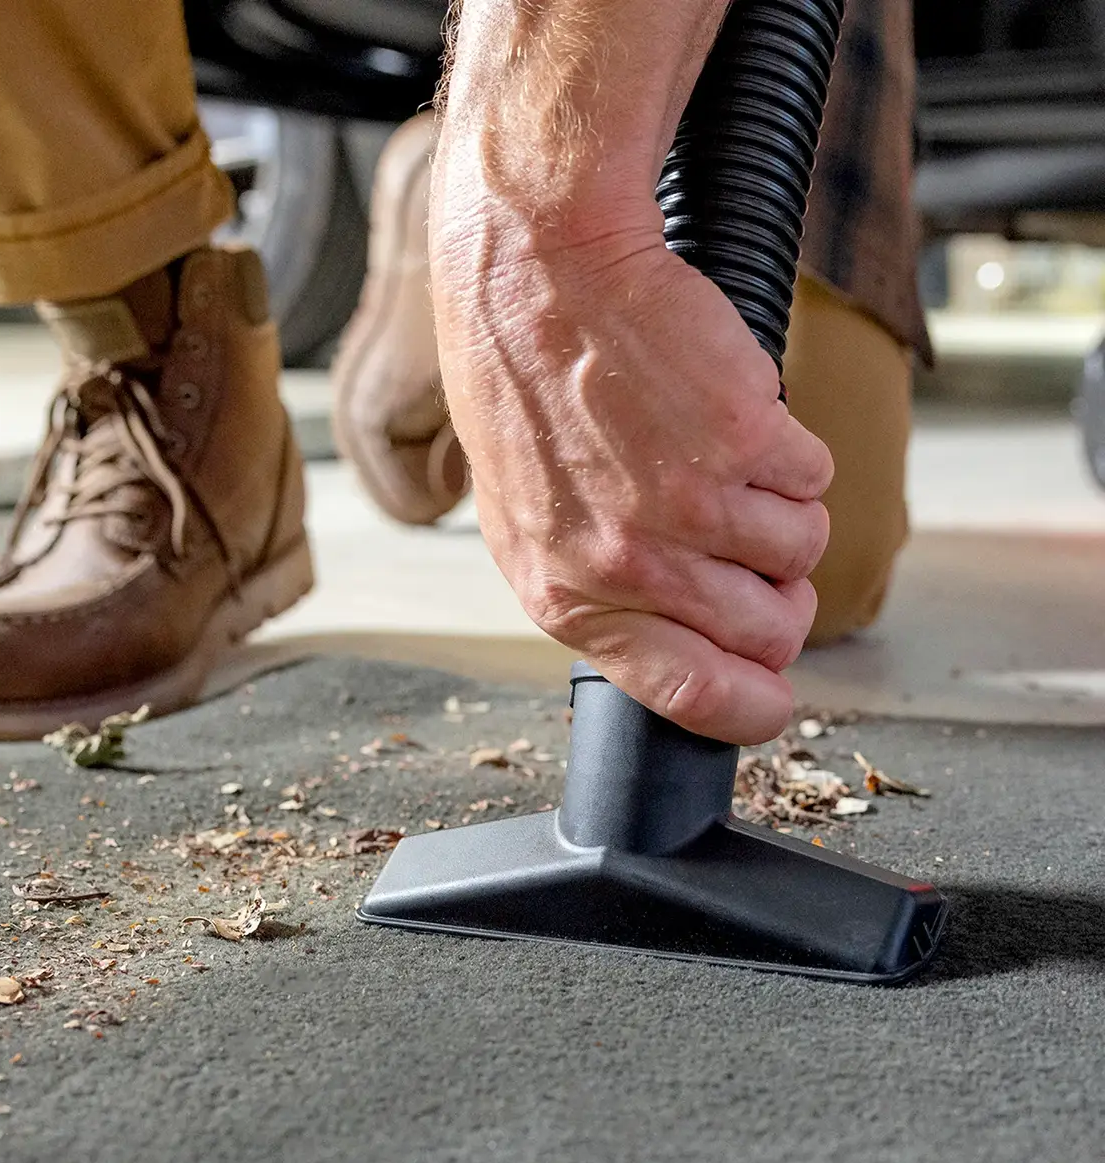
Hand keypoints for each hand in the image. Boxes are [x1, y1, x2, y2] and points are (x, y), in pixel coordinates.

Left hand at [431, 197, 834, 744]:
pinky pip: (816, 477)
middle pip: (768, 632)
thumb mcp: (529, 525)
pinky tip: (729, 417)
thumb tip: (682, 647)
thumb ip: (601, 596)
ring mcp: (691, 504)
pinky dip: (791, 451)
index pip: (688, 695)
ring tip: (718, 462)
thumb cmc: (524, 394)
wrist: (538, 276)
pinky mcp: (745, 440)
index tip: (775, 703)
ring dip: (781, 513)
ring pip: (801, 552)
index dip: (749, 708)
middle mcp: (631, 565)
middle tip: (746, 549)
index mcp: (568, 599)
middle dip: (778, 600)